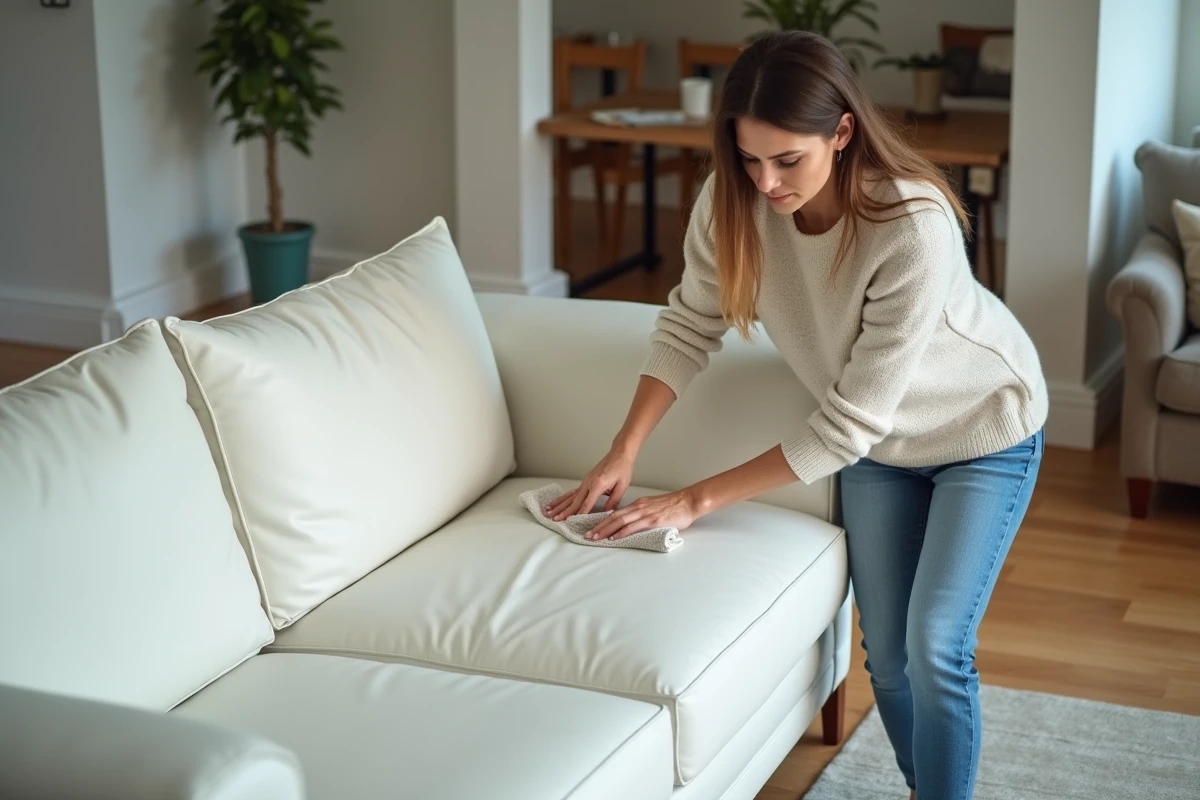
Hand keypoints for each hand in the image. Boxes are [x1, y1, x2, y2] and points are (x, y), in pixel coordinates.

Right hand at [545, 447, 635, 520]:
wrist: (619, 453)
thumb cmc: (622, 468)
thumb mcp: (622, 486)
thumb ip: (613, 501)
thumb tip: (606, 513)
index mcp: (598, 485)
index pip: (587, 503)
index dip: (579, 514)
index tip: (571, 522)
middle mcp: (588, 483)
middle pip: (574, 501)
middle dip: (564, 511)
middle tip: (555, 519)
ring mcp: (585, 481)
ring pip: (570, 496)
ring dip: (559, 504)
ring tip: (548, 511)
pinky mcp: (585, 480)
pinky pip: (572, 491)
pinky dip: (563, 498)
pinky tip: (557, 502)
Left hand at [586, 489, 701, 541]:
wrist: (689, 501)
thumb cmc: (674, 507)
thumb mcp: (654, 509)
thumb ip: (643, 516)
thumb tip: (634, 526)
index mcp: (638, 504)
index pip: (616, 513)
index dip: (603, 521)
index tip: (593, 529)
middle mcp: (638, 507)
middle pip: (614, 517)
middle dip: (599, 526)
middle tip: (587, 535)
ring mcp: (645, 513)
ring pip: (620, 521)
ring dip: (606, 530)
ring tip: (595, 538)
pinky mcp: (652, 520)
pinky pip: (633, 527)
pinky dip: (622, 532)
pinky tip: (614, 538)